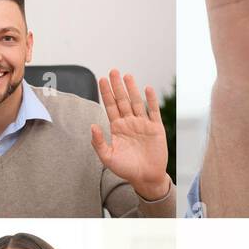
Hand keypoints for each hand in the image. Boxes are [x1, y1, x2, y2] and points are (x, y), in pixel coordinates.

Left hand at [89, 70, 169, 200]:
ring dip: (132, 89)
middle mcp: (129, 122)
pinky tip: (147, 89)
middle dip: (117, 86)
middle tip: (113, 71)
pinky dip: (151, 100)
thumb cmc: (126, 169)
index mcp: (117, 128)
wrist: (146, 177)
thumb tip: (93, 125)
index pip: (110, 106)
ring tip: (127, 76)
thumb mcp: (107, 157)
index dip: (106, 93)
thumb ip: (99, 142)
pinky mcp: (156, 128)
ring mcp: (143, 124)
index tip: (101, 80)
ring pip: (136, 102)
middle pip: (122, 100)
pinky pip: (153, 111)